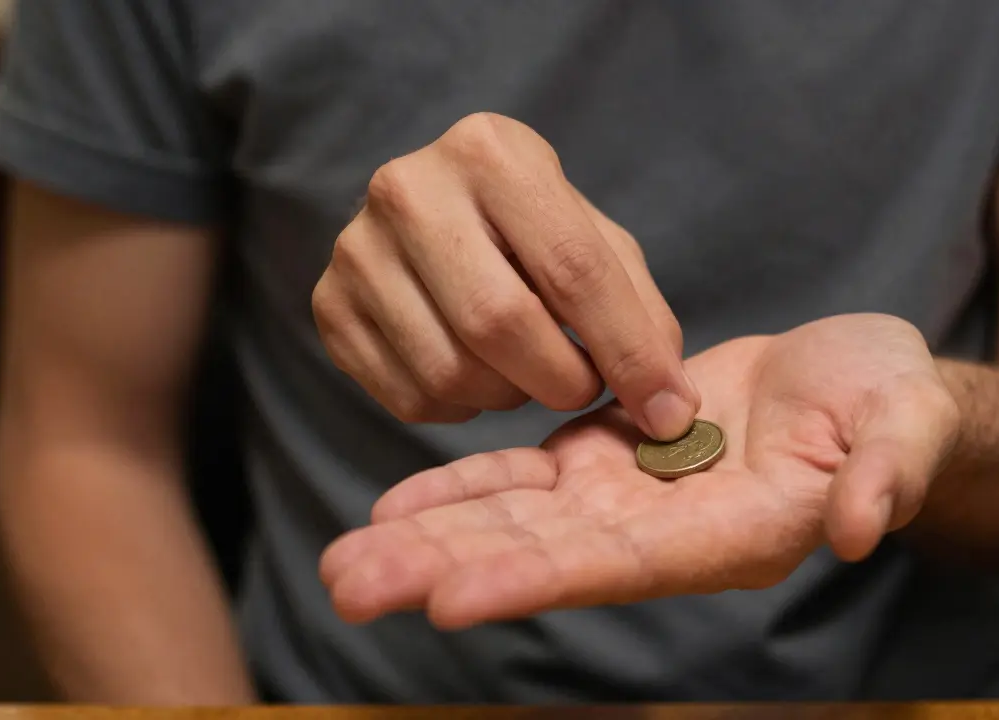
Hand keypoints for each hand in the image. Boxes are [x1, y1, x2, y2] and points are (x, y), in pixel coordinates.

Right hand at [312, 112, 698, 439]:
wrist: (430, 213)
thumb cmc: (528, 228)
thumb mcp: (592, 240)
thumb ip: (640, 312)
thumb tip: (669, 407)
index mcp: (491, 151)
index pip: (572, 268)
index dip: (630, 352)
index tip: (668, 411)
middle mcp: (409, 188)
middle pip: (500, 323)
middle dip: (563, 380)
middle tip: (584, 387)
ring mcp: (356, 249)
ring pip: (451, 371)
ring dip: (510, 396)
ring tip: (525, 369)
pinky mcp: (329, 307)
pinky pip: (410, 398)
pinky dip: (460, 409)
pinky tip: (475, 372)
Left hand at [319, 313, 960, 628]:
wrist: (860, 386)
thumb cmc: (895, 407)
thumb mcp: (907, 426)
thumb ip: (888, 471)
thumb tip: (864, 530)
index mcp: (732, 535)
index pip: (622, 565)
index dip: (535, 578)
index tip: (445, 597)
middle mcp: (665, 532)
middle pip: (542, 556)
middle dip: (444, 568)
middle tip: (345, 587)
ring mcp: (630, 495)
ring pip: (518, 521)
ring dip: (430, 537)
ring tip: (342, 560)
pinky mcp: (610, 455)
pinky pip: (526, 477)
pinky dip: (463, 489)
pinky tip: (394, 506)